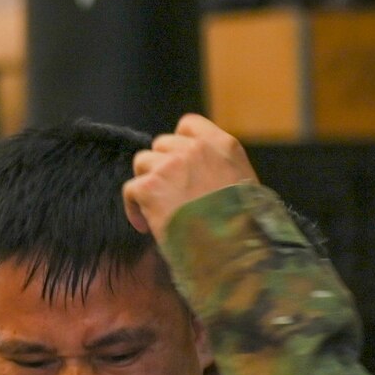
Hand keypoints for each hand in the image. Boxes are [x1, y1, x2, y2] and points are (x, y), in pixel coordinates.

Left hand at [122, 115, 260, 240]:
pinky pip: (130, 189)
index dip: (178, 144)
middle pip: (161, 144)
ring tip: (156, 208)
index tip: (178, 165)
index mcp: (223, 145)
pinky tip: (146, 226)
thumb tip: (201, 175)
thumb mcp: (244, 185)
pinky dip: (134, 208)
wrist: (231, 249)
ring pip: (142, 162)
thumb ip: (220, 168)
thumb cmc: (243, 227)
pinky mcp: (150, 186)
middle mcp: (195, 149)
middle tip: (167, 194)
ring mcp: (170, 165)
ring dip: (146, 183)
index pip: (188, 125)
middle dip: (161, 167)